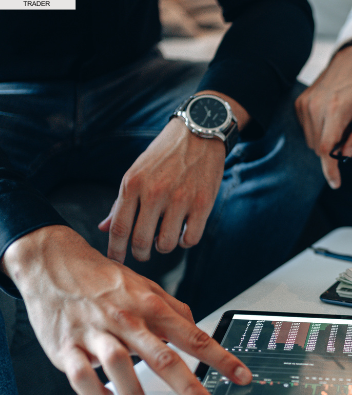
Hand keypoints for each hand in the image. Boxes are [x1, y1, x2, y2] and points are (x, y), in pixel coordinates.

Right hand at [2, 225, 251, 394]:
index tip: (241, 377)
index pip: (194, 337)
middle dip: (190, 387)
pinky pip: (80, 374)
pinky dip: (93, 391)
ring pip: (120, 366)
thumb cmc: (103, 278)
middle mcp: (128, 320)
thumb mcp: (146, 286)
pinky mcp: (66, 345)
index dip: (221, 359)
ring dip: (134, 393)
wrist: (53, 263)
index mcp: (151, 308)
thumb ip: (173, 309)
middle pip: (164, 358)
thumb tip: (196, 326)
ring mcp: (96, 333)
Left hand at [99, 91, 248, 263]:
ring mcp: (180, 199)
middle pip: (141, 240)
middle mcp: (155, 193)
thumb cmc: (165, 153)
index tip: (116, 261)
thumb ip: (121, 202)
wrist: (200, 133)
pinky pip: (190, 238)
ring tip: (164, 239)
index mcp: (133, 184)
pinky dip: (185, 241)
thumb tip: (105, 228)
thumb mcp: (137, 171)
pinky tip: (183, 232)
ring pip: (166, 244)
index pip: (119, 227)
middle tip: (142, 254)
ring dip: (164, 247)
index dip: (116, 250)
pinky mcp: (203, 204)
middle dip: (140, 254)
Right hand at [295, 44, 351, 188]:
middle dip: (334, 151)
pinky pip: (307, 130)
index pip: (326, 148)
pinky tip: (330, 117)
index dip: (330, 169)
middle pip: (319, 147)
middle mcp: (316, 106)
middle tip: (349, 133)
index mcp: (337, 109)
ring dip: (326, 141)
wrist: (350, 61)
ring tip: (341, 122)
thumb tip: (345, 156)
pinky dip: (319, 132)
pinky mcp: (299, 103)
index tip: (335, 183)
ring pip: (312, 141)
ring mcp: (304, 104)